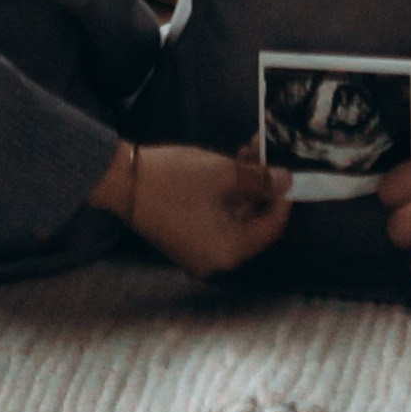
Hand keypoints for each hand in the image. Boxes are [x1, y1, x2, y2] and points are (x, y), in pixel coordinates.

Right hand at [91, 139, 290, 275]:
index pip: (271, 229)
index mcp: (229, 252)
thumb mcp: (224, 174)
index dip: (282, 199)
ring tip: (247, 151)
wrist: (122, 181)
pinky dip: (225, 196)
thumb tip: (286, 182)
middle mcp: (215, 260)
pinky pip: (216, 220)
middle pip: (252, 224)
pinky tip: (229, 166)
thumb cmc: (175, 180)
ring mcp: (198, 251)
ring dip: (244, 186)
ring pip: (234, 218)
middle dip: (261, 186)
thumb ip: (259, 180)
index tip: (287, 172)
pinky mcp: (184, 238)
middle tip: (264, 153)